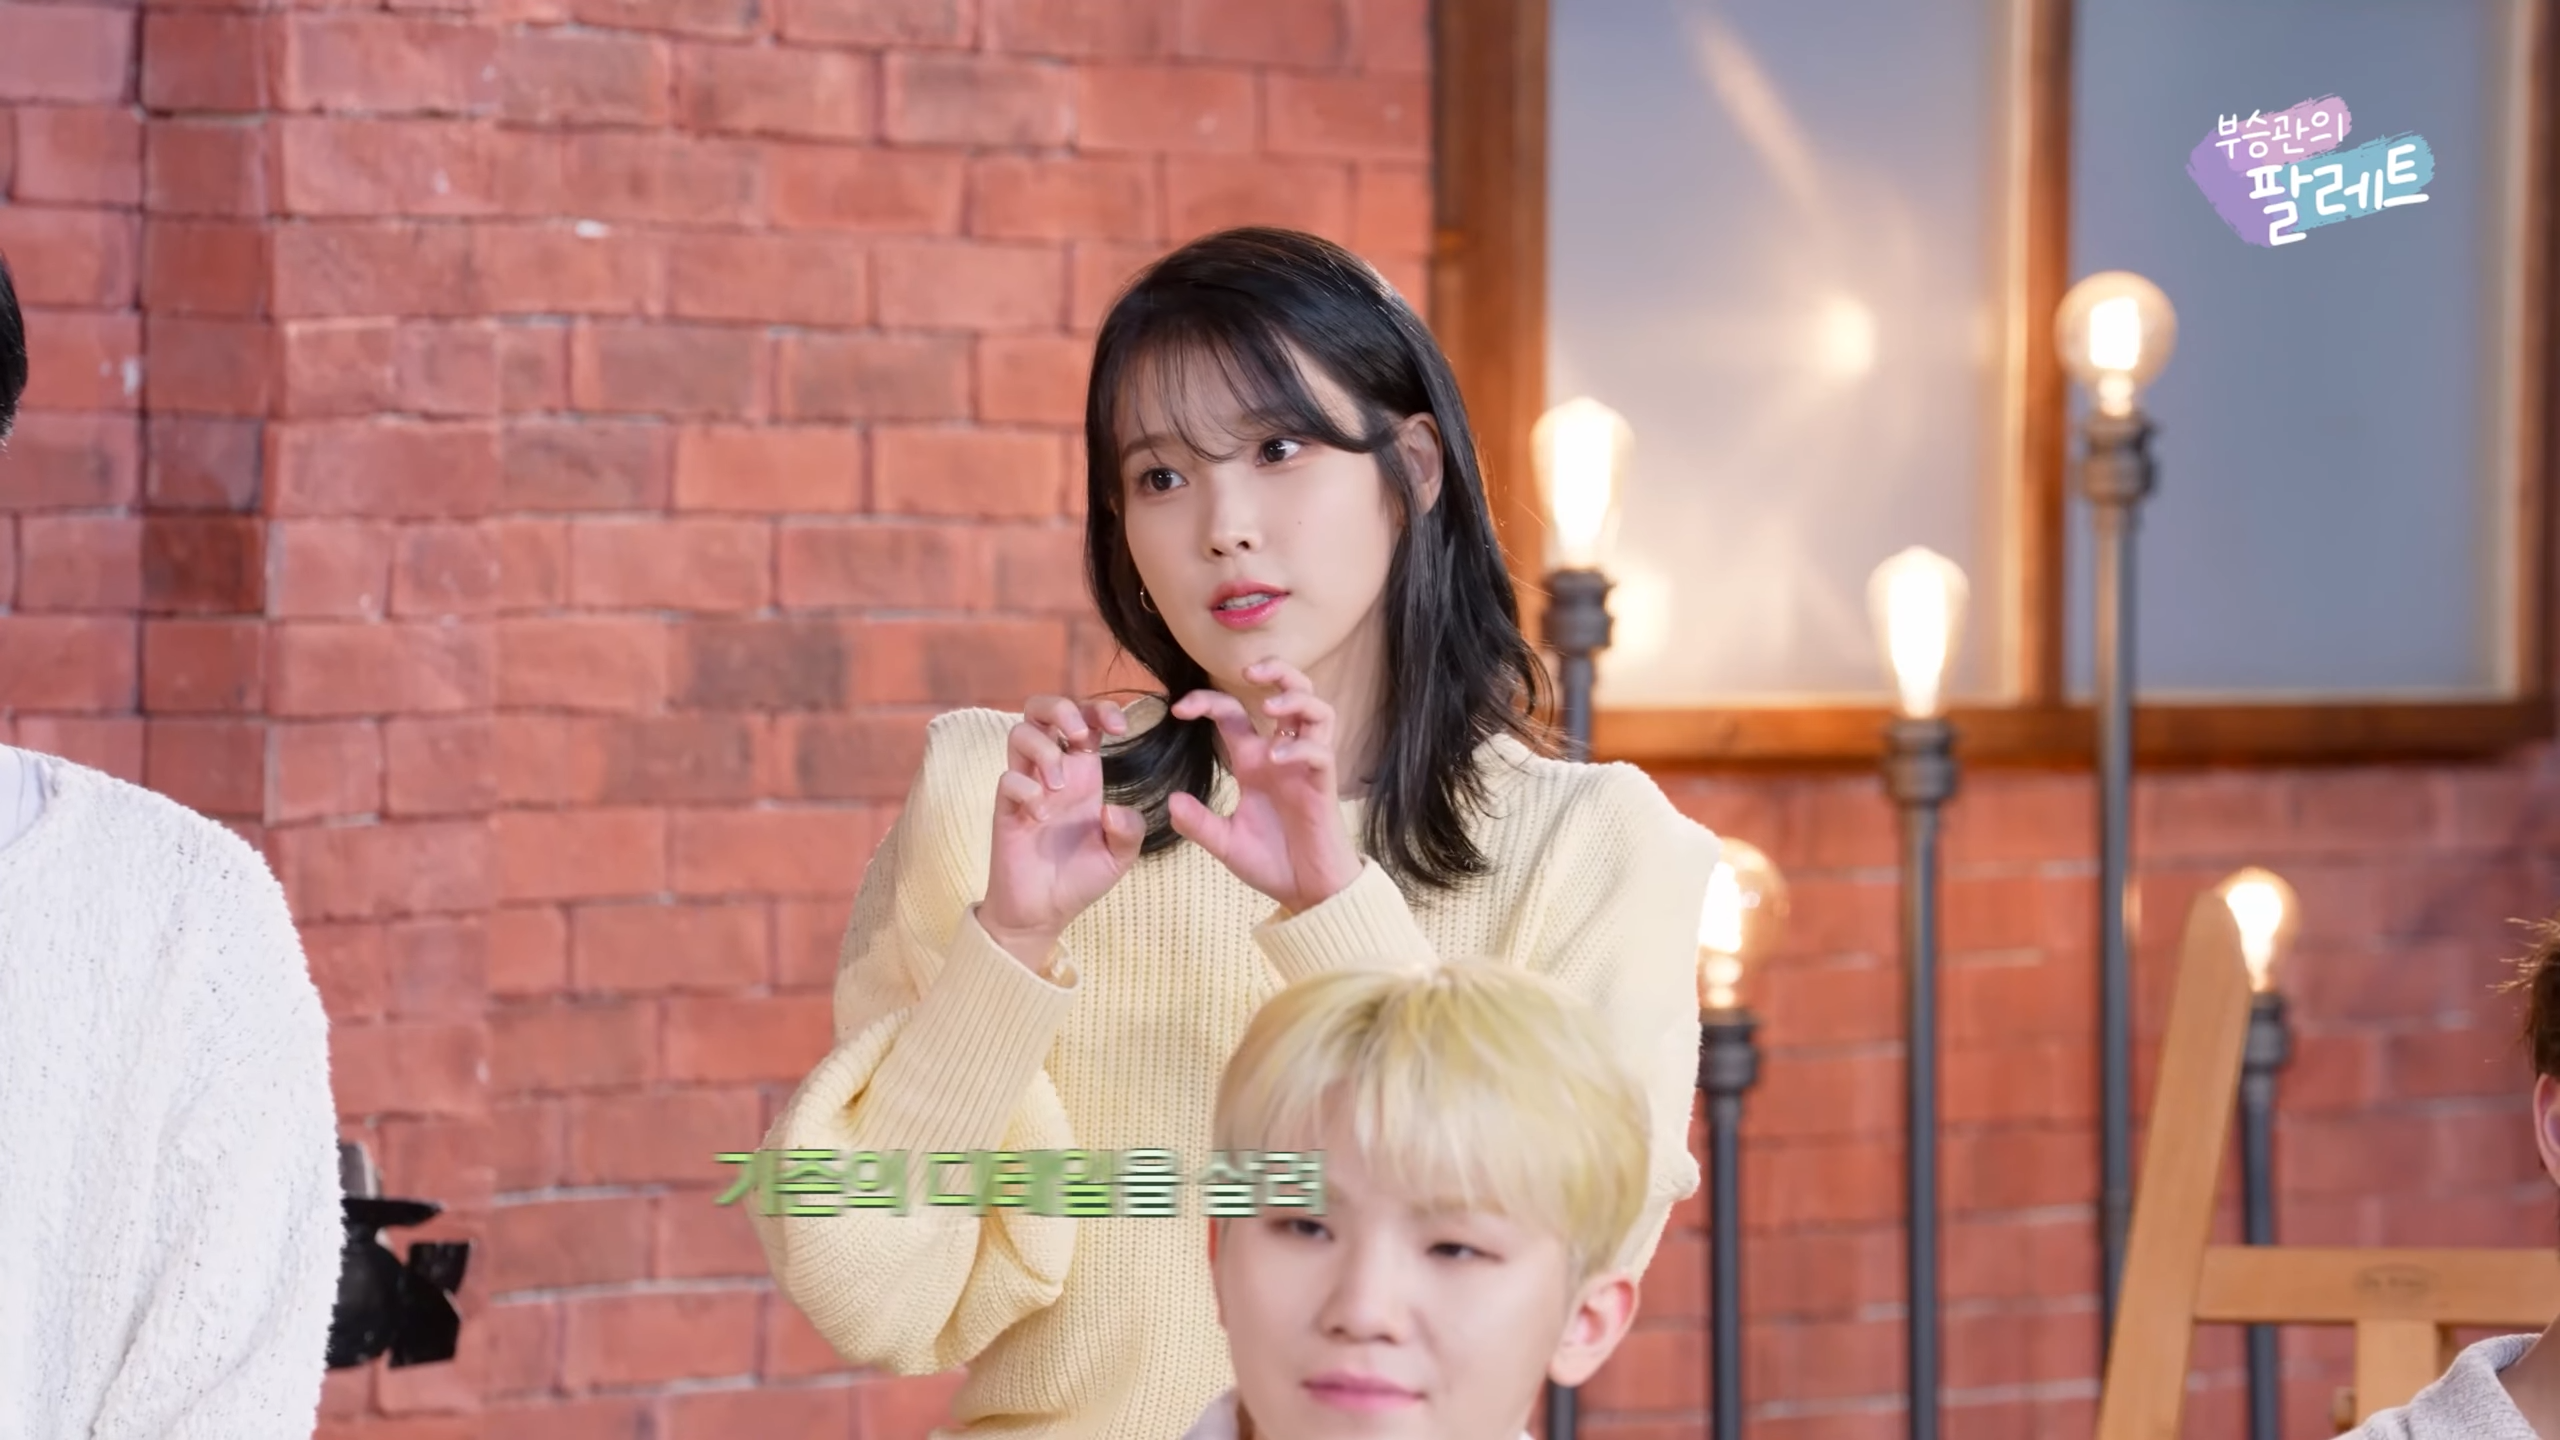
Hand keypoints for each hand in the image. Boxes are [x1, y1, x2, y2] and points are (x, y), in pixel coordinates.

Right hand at [981, 696, 1143, 970]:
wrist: (1043, 914)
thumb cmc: (1079, 878)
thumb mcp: (1119, 857)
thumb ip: (1130, 830)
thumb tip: (1113, 808)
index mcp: (1084, 774)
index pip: (1086, 720)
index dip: (1100, 709)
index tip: (1120, 728)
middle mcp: (1053, 772)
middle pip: (1041, 709)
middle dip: (1060, 708)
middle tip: (1079, 735)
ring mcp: (1026, 787)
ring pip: (1019, 733)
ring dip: (1044, 751)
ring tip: (1059, 788)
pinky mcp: (1005, 809)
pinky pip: (1007, 779)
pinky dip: (1026, 789)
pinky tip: (1040, 816)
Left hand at [1167, 660, 1363, 914]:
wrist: (1308, 892)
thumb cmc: (1273, 862)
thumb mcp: (1225, 843)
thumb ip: (1199, 823)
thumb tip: (1171, 801)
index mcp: (1254, 761)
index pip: (1233, 713)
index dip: (1207, 702)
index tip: (1179, 710)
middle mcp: (1281, 755)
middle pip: (1289, 691)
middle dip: (1274, 670)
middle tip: (1249, 670)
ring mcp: (1305, 767)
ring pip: (1316, 709)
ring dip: (1293, 698)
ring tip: (1268, 707)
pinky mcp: (1323, 785)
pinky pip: (1321, 751)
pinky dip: (1300, 747)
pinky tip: (1277, 759)